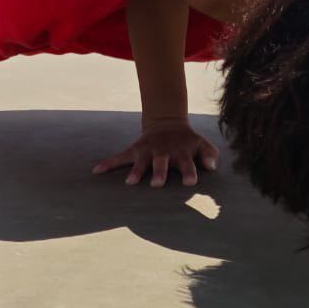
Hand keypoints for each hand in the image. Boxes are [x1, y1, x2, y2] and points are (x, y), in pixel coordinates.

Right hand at [93, 120, 220, 187]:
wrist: (167, 123)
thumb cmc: (187, 141)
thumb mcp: (202, 144)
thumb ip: (209, 155)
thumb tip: (212, 167)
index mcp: (181, 153)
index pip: (188, 164)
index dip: (189, 172)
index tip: (190, 181)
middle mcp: (164, 152)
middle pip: (162, 163)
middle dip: (159, 173)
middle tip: (157, 184)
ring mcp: (148, 151)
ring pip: (141, 162)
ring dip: (136, 171)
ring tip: (130, 182)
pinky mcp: (135, 150)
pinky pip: (120, 157)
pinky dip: (108, 163)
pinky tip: (97, 171)